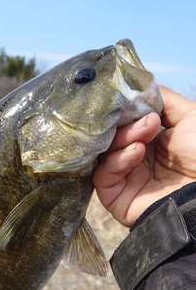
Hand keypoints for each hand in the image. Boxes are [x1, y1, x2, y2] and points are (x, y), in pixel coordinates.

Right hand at [93, 86, 195, 226]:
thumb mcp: (188, 115)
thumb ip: (162, 99)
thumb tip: (136, 89)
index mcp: (151, 143)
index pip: (123, 125)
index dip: (125, 113)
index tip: (135, 104)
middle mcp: (135, 161)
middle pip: (111, 139)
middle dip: (125, 126)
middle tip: (147, 122)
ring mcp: (125, 181)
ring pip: (104, 156)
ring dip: (121, 141)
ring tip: (144, 137)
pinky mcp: (116, 200)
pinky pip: (102, 178)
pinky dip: (116, 162)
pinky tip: (136, 153)